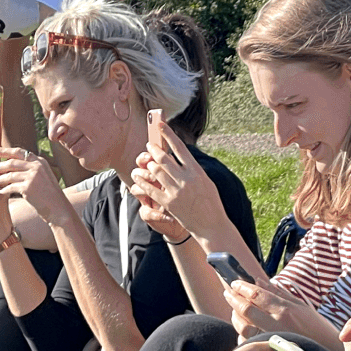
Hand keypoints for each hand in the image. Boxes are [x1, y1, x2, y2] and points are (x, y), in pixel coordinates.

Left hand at [0, 145, 70, 228]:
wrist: (60, 210)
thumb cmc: (50, 196)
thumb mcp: (43, 177)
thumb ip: (30, 169)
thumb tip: (12, 165)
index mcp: (40, 162)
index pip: (18, 152)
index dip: (4, 150)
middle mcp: (37, 166)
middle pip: (11, 162)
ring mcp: (33, 177)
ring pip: (9, 174)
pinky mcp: (29, 188)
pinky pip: (11, 186)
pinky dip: (4, 189)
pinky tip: (0, 191)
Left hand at [132, 112, 225, 237]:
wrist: (212, 225)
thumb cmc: (211, 203)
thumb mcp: (206, 182)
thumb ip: (192, 169)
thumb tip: (178, 157)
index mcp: (197, 171)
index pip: (179, 147)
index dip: (168, 134)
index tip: (159, 124)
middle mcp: (186, 179)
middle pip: (164, 158)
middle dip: (154, 149)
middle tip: (149, 146)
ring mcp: (176, 191)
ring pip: (156, 171)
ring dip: (148, 164)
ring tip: (145, 161)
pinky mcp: (169, 203)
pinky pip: (151, 189)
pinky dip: (143, 181)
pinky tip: (138, 176)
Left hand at [222, 272, 326, 340]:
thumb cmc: (321, 332)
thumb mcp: (304, 307)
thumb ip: (280, 293)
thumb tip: (260, 280)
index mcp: (286, 309)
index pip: (257, 294)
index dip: (242, 287)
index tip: (234, 283)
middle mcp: (276, 324)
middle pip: (246, 309)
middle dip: (233, 299)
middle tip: (228, 293)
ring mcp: (271, 340)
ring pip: (243, 327)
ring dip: (235, 316)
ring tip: (235, 310)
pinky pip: (249, 343)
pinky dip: (242, 334)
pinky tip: (243, 329)